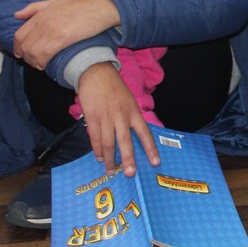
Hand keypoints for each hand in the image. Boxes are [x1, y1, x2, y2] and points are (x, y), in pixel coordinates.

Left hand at [13, 0, 119, 69]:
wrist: (99, 9)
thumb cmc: (79, 6)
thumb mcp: (54, 2)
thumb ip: (34, 8)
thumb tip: (16, 15)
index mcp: (39, 15)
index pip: (19, 35)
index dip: (17, 47)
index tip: (21, 54)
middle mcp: (42, 23)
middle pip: (25, 46)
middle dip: (26, 57)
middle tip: (32, 62)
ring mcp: (51, 31)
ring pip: (32, 52)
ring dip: (33, 62)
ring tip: (39, 65)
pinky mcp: (62, 39)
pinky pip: (44, 55)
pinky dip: (42, 62)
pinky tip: (45, 65)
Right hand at [76, 62, 159, 176]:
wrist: (97, 73)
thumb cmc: (115, 88)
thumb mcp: (129, 101)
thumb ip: (130, 118)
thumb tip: (132, 138)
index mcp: (134, 112)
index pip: (145, 133)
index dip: (150, 149)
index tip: (155, 162)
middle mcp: (121, 116)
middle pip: (125, 141)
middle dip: (128, 159)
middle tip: (130, 173)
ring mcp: (106, 117)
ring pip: (108, 143)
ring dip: (109, 158)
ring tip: (110, 170)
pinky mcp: (92, 118)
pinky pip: (95, 137)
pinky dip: (97, 149)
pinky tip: (98, 157)